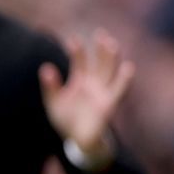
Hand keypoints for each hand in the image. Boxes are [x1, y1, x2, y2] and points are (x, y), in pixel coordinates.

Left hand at [40, 30, 134, 162]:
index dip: (77, 50)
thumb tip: (44, 68)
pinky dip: (124, 79)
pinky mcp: (109, 104)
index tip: (71, 39)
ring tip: (112, 44)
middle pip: (100, 62)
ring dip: (112, 59)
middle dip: (101, 48)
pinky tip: (128, 67)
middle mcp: (94, 84)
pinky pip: (119, 90)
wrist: (75, 140)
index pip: (80, 61)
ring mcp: (102, 93)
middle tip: (100, 33)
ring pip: (110, 72)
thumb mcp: (54, 102)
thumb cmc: (66, 119)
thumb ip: (50, 86)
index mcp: (81, 81)